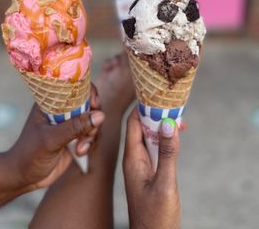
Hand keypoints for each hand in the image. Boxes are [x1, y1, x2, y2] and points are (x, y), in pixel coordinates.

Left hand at [6, 83, 103, 191]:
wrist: (22, 178)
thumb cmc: (29, 154)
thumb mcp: (52, 139)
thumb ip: (75, 127)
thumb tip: (100, 115)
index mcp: (52, 102)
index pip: (75, 87)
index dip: (89, 93)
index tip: (94, 106)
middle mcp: (62, 110)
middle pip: (89, 104)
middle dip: (93, 119)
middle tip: (88, 133)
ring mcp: (69, 124)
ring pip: (93, 121)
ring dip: (92, 135)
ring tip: (80, 149)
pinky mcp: (75, 138)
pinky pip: (92, 135)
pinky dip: (91, 143)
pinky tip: (80, 153)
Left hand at [123, 109, 179, 228]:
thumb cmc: (155, 216)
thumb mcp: (165, 183)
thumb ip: (167, 153)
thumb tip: (168, 123)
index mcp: (132, 158)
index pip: (133, 123)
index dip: (143, 107)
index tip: (157, 95)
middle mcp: (134, 159)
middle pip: (141, 127)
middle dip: (155, 114)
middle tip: (173, 106)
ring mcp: (141, 166)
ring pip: (149, 138)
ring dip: (161, 127)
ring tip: (178, 118)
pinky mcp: (149, 173)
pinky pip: (154, 149)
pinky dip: (164, 140)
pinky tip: (175, 137)